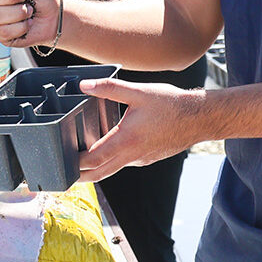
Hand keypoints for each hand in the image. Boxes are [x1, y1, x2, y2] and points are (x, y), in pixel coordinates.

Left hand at [75, 77, 205, 182]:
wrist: (201, 117)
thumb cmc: (172, 104)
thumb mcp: (138, 91)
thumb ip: (109, 88)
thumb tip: (84, 85)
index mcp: (126, 141)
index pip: (93, 160)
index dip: (74, 163)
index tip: (60, 162)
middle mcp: (133, 156)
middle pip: (100, 173)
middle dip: (80, 176)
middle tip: (63, 175)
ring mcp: (142, 159)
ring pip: (113, 169)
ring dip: (96, 168)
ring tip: (78, 162)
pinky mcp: (149, 158)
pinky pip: (126, 162)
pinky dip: (113, 160)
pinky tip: (109, 148)